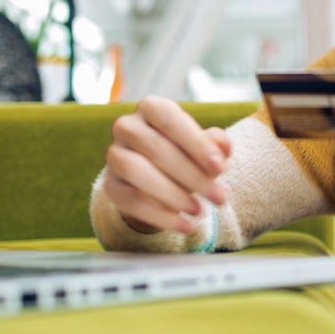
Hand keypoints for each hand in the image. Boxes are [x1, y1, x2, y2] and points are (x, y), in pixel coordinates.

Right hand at [102, 96, 230, 234]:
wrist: (155, 179)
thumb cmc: (184, 153)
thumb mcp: (202, 146)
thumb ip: (215, 144)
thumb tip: (223, 147)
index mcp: (151, 108)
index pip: (171, 120)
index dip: (196, 143)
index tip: (220, 168)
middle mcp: (127, 126)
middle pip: (157, 148)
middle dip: (193, 176)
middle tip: (219, 197)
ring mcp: (114, 155)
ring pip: (138, 172)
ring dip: (172, 194)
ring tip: (199, 211)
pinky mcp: (111, 185)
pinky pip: (132, 200)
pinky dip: (161, 216)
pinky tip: (185, 226)